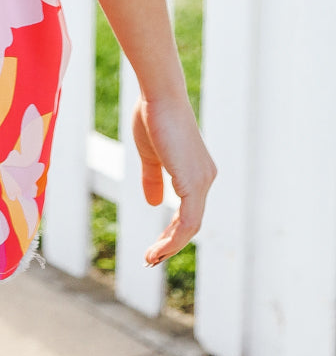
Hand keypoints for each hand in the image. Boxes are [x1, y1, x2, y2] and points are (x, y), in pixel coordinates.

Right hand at [132, 92, 216, 265]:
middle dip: (170, 244)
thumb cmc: (153, 117)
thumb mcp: (151, 155)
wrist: (160, 96)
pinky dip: (173, 238)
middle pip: (191, 224)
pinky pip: (187, 221)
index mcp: (196, 172)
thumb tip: (154, 204)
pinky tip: (158, 248)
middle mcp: (205, 179)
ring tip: (150, 258)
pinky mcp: (193, 183)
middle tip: (150, 259)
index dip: (171, 232)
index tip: (154, 246)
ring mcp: (202, 182)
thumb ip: (153, 179)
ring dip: (169, 246)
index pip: (188, 212)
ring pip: (190, 227)